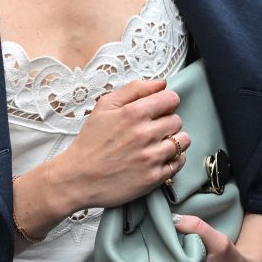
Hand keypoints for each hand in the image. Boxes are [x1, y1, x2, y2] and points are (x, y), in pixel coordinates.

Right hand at [53, 79, 188, 212]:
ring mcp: (152, 157)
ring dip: (173, 140)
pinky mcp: (154, 177)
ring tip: (157, 143)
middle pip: (177, 120)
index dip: (165, 102)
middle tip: (151, 128)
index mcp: (134, 113)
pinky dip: (174, 158)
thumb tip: (162, 83)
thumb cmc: (91, 140)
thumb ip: (134, 89)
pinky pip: (179, 162)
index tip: (158, 109)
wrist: (79, 177)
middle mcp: (146, 134)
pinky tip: (159, 157)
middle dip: (167, 121)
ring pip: (182, 141)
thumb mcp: (104, 106)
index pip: (171, 99)